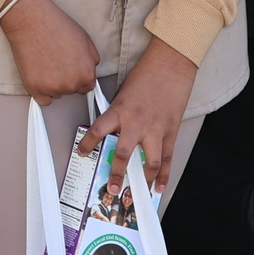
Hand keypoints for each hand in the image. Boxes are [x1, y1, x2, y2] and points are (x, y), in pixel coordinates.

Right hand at [0, 0, 99, 104]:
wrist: (32, 21)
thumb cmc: (57, 26)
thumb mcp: (86, 39)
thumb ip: (92, 59)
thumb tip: (91, 69)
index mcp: (86, 74)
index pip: (87, 86)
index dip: (78, 77)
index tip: (70, 69)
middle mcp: (71, 84)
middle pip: (71, 90)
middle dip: (66, 79)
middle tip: (56, 61)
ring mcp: (52, 88)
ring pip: (56, 93)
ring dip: (52, 83)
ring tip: (46, 61)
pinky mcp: (35, 88)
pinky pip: (42, 99)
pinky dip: (40, 90)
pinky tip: (38, 73)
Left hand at [82, 40, 197, 194]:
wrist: (170, 64)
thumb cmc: (146, 74)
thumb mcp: (123, 92)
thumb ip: (116, 112)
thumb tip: (110, 128)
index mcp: (119, 110)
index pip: (97, 132)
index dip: (87, 145)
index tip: (82, 153)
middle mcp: (136, 123)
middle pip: (122, 154)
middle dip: (116, 174)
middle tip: (112, 187)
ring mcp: (155, 129)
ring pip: (148, 162)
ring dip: (142, 178)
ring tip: (137, 190)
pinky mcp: (171, 130)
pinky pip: (167, 157)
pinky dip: (164, 174)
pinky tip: (159, 186)